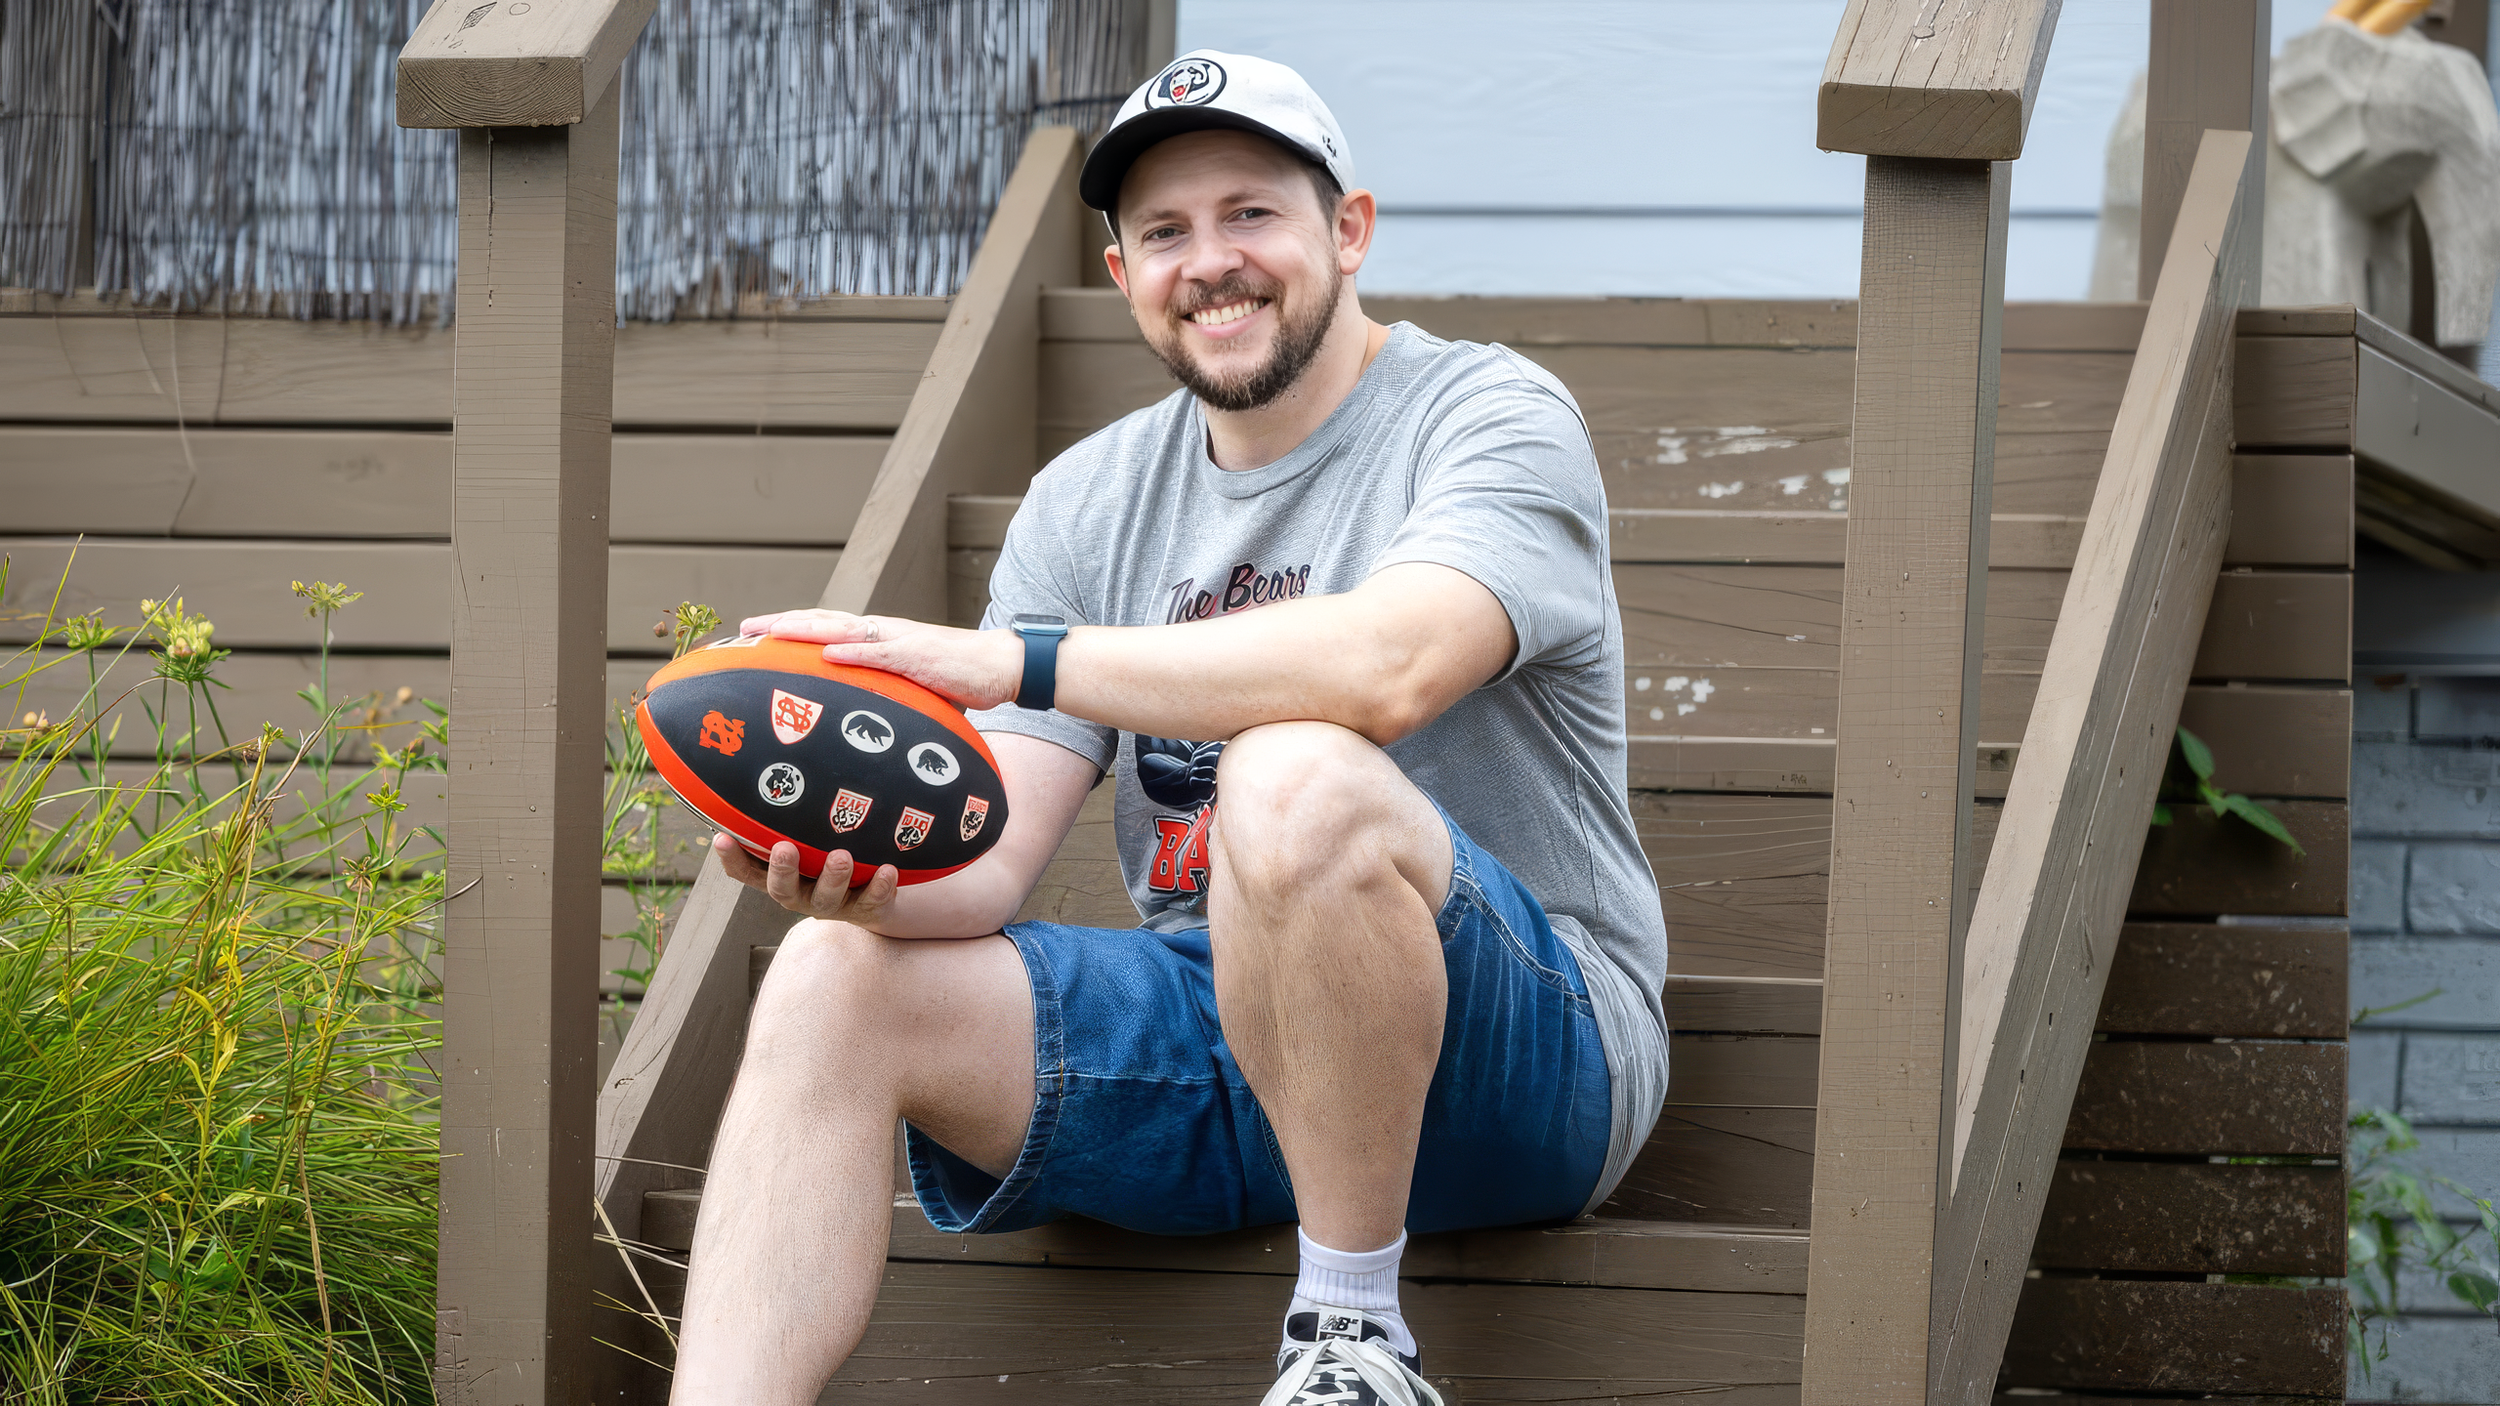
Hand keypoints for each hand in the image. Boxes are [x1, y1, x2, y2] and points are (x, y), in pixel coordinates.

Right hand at [713, 832, 902, 923]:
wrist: (872, 899)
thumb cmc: (826, 859)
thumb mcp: (806, 843)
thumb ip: (789, 821)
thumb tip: (776, 769)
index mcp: (780, 878)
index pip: (747, 872)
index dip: (732, 858)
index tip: (721, 838)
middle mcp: (801, 894)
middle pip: (783, 890)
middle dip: (783, 870)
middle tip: (785, 849)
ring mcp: (832, 904)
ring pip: (827, 898)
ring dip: (834, 877)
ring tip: (841, 856)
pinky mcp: (865, 908)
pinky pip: (871, 900)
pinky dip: (880, 886)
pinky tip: (887, 870)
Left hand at [742, 609, 1023, 711]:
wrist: (1005, 665)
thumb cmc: (965, 678)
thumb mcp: (917, 689)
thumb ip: (890, 696)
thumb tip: (868, 723)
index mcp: (881, 640)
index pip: (828, 629)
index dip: (793, 629)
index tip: (758, 635)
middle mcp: (884, 633)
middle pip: (824, 622)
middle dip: (783, 623)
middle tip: (745, 627)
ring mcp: (900, 641)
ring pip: (842, 630)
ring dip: (806, 629)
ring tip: (772, 630)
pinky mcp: (919, 655)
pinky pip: (879, 652)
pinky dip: (852, 652)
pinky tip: (826, 654)